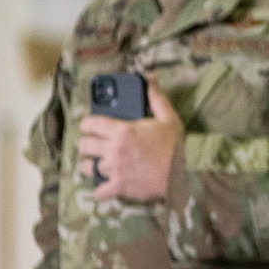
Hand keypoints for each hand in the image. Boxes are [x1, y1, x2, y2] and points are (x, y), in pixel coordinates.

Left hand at [76, 75, 182, 202]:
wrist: (185, 171)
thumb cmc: (176, 144)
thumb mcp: (168, 117)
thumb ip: (155, 97)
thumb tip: (150, 76)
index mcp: (122, 130)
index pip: (90, 124)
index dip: (86, 124)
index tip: (90, 127)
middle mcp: (114, 149)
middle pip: (84, 145)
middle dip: (86, 145)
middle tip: (94, 146)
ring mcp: (114, 169)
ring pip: (86, 167)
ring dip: (90, 166)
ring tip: (97, 165)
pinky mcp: (119, 187)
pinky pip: (98, 192)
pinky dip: (100, 190)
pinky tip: (105, 187)